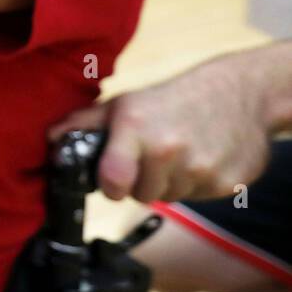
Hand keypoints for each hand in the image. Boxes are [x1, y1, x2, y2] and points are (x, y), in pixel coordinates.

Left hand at [48, 57, 271, 202]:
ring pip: (170, 198)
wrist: (241, 93)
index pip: (113, 180)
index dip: (110, 186)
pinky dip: (198, 184)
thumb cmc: (172, 99)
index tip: (113, 180)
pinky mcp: (228, 183)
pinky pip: (199, 198)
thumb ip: (84, 123)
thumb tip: (50, 138)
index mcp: (136, 129)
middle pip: (141, 195)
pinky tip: (202, 157)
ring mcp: (201, 168)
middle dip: (142, 181)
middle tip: (153, 156)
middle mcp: (168, 150)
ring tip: (179, 153)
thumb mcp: (126, 104)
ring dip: (170, 183)